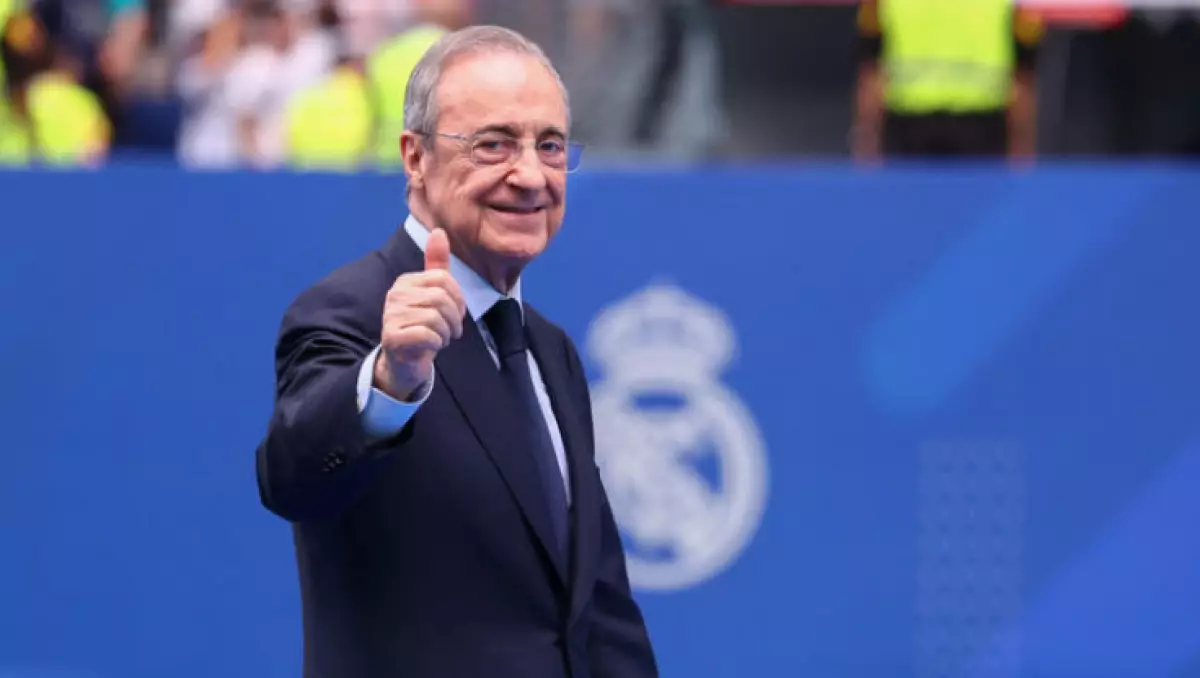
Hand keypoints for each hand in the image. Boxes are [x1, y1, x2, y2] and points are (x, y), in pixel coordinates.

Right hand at [374, 228, 466, 399]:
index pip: (444, 279)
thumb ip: (437, 265)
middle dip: (454, 318)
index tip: (456, 314)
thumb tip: (439, 231)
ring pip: (436, 317)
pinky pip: (427, 334)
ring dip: (445, 333)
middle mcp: (395, 294)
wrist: (405, 362)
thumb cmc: (423, 327)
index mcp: (406, 281)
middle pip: (441, 298)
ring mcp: (390, 315)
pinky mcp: (391, 336)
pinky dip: (436, 343)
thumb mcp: (433, 294)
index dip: (458, 299)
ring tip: (439, 338)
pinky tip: (430, 347)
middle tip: (450, 331)